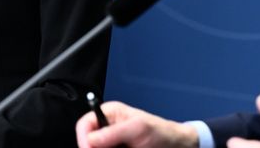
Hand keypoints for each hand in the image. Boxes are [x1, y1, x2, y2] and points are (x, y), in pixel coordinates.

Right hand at [75, 100, 198, 147]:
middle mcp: (106, 130)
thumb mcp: (138, 128)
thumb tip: (91, 138)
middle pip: (87, 143)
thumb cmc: (161, 132)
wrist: (175, 147)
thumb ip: (114, 132)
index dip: (83, 139)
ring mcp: (110, 145)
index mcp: (109, 114)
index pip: (84, 125)